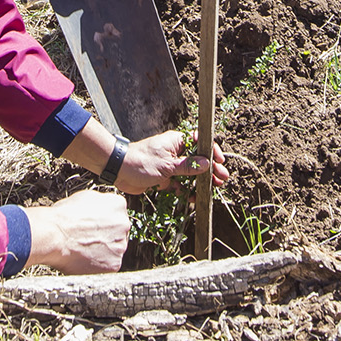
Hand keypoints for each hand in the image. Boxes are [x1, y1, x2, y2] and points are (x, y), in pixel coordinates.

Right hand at [24, 191, 130, 275]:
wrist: (54, 236)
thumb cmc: (63, 217)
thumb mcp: (84, 197)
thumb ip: (100, 202)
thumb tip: (101, 209)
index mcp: (118, 205)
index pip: (117, 214)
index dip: (103, 221)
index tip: (94, 225)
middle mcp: (124, 224)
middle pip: (118, 231)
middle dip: (106, 235)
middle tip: (88, 238)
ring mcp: (121, 245)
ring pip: (115, 248)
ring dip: (103, 250)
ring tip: (84, 248)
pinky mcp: (114, 264)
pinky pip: (109, 264)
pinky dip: (98, 264)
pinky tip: (85, 258)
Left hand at [113, 131, 230, 195]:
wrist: (118, 170)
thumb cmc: (141, 162)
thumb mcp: (167, 165)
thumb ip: (188, 166)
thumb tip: (207, 163)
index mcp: (177, 142)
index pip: (200, 142)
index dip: (212, 151)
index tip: (220, 160)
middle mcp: (175, 152)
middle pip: (197, 160)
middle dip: (210, 170)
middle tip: (222, 179)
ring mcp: (169, 165)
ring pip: (189, 174)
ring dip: (199, 182)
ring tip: (210, 191)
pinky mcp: (163, 177)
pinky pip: (179, 184)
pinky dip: (185, 190)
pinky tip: (192, 198)